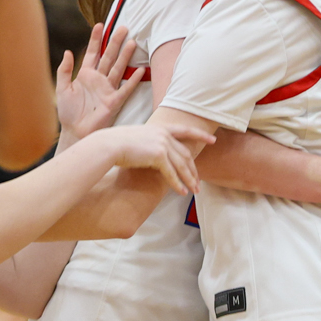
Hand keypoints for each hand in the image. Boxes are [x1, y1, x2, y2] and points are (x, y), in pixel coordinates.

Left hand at [56, 23, 141, 140]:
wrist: (74, 131)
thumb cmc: (68, 112)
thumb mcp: (62, 88)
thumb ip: (64, 70)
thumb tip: (67, 52)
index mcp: (86, 75)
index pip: (92, 53)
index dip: (96, 39)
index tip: (100, 25)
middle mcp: (99, 79)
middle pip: (108, 57)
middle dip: (115, 43)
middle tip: (123, 28)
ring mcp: (108, 89)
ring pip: (118, 69)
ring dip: (125, 57)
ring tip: (132, 43)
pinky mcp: (114, 102)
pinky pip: (125, 89)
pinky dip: (133, 80)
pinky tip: (140, 70)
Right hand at [91, 124, 209, 196]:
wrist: (108, 145)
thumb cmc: (117, 143)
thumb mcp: (137, 137)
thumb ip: (149, 142)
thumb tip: (153, 151)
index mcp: (160, 127)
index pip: (185, 130)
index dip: (200, 135)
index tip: (213, 140)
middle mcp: (164, 134)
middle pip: (185, 154)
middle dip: (193, 170)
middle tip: (199, 182)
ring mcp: (162, 144)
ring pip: (182, 165)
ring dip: (189, 179)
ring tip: (195, 191)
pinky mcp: (158, 155)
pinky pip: (171, 173)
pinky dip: (178, 184)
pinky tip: (182, 192)